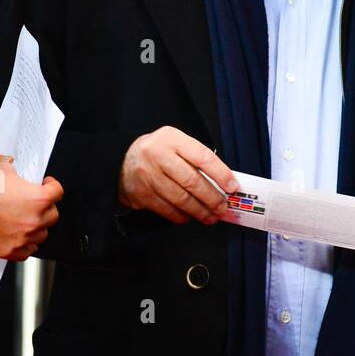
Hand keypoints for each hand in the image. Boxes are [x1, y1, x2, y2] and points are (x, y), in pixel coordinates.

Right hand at [0, 162, 62, 261]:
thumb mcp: (2, 169)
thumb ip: (15, 170)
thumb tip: (15, 168)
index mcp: (38, 199)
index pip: (58, 192)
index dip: (52, 186)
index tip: (47, 185)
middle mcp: (35, 220)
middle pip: (53, 215)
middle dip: (46, 208)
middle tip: (36, 203)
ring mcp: (23, 238)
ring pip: (42, 235)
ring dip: (37, 227)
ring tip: (26, 220)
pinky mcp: (10, 250)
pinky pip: (27, 252)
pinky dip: (25, 245)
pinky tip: (20, 236)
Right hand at [117, 125, 237, 224]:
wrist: (122, 160)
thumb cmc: (158, 152)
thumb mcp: (175, 144)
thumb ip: (195, 158)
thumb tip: (222, 182)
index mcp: (172, 139)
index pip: (202, 156)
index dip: (221, 173)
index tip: (232, 187)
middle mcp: (159, 155)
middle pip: (192, 181)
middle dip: (212, 198)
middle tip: (223, 207)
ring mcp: (148, 175)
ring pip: (180, 198)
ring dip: (199, 211)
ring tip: (211, 216)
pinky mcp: (141, 193)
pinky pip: (166, 209)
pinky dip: (181, 215)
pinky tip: (189, 217)